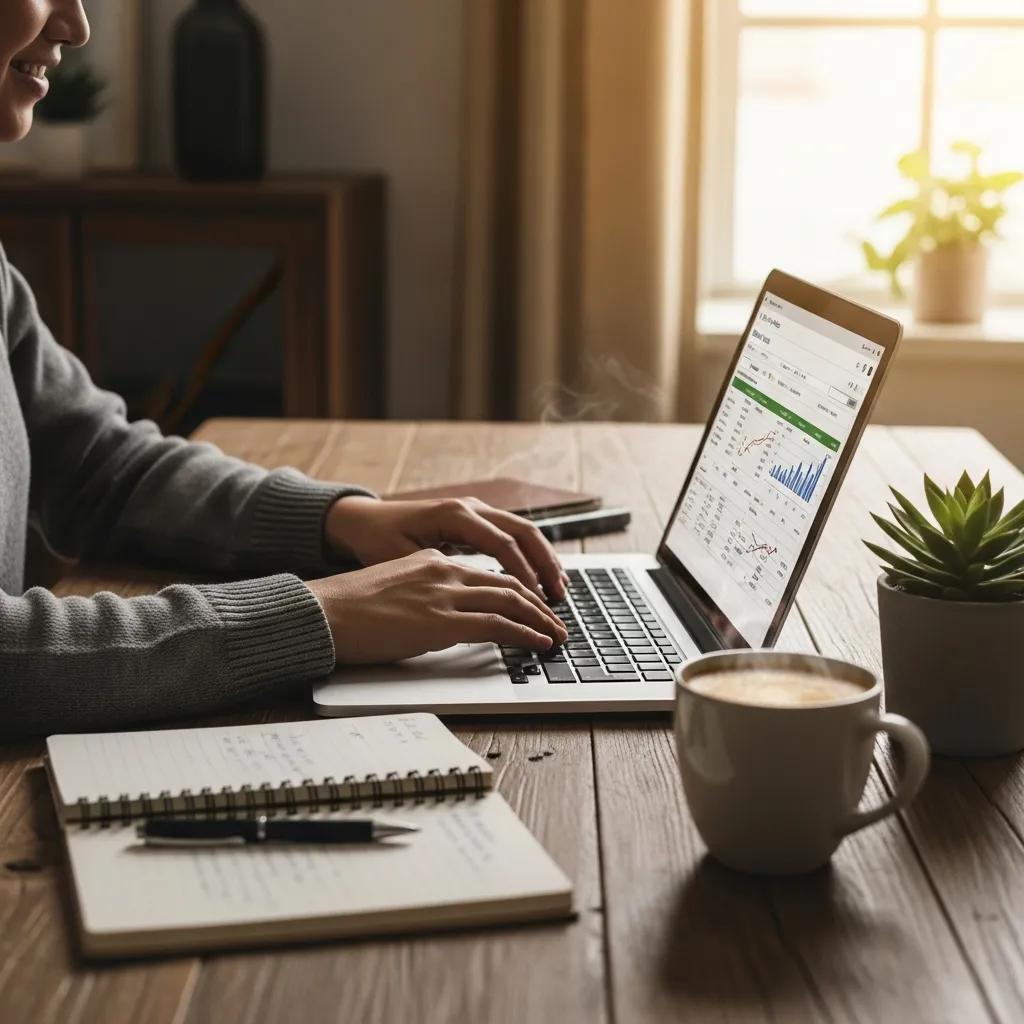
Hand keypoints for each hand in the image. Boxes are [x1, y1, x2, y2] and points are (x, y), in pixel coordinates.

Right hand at [306, 548, 568, 663]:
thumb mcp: (393, 591)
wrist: (322, 613)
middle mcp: (444, 570)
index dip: (517, 589)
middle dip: (538, 604)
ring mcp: (444, 594)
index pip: (487, 574)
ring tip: (557, 635)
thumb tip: (442, 619)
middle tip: (557, 621)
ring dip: (540, 620)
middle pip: (508, 583)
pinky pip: (498, 624)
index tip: (533, 605)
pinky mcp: (442, 621)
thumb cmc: (348, 610)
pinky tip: (540, 644)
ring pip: (511, 600)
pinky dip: (526, 634)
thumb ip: (423, 596)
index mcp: (431, 561)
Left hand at [324, 495, 567, 600]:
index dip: (524, 574)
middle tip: (559, 598)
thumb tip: (466, 598)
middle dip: (546, 566)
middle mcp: (471, 507)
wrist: (363, 521)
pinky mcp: (477, 521)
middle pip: (524, 532)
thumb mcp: (401, 560)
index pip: (503, 544)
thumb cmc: (377, 541)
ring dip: (545, 560)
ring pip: (524, 531)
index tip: (537, 601)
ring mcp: (476, 511)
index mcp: (455, 515)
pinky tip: (542, 579)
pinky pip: (513, 535)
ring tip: (559, 590)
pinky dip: (532, 556)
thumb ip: (435, 574)